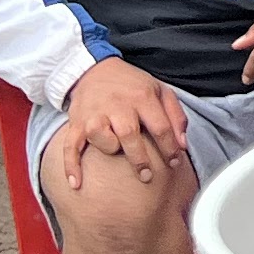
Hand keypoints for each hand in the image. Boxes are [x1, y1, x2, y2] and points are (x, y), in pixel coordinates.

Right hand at [58, 57, 188, 193]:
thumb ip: (175, 116)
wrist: (95, 69)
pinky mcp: (77, 122)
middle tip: (147, 176)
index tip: (174, 163)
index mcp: (142, 97)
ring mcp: (95, 114)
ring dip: (108, 148)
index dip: (170, 147)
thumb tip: (183, 145)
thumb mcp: (160, 91)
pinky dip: (71, 165)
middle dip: (140, 158)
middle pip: (129, 134)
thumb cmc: (132, 85)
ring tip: (115, 150)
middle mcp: (118, 105)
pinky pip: (70, 146)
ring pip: (100, 138)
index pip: (160, 126)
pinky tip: (76, 183)